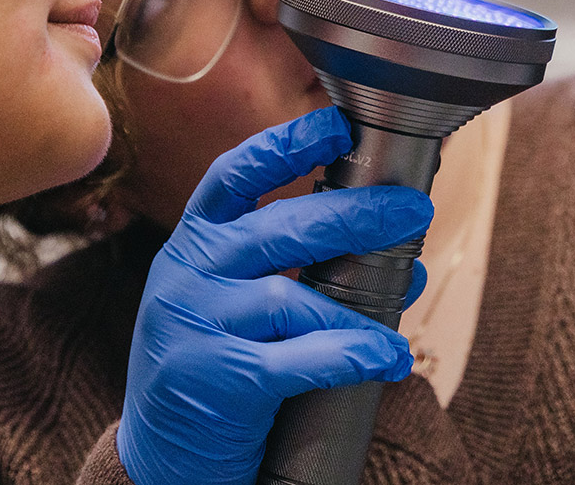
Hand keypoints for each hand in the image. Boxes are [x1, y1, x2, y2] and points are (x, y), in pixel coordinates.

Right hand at [116, 107, 432, 484]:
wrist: (161, 459)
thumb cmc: (212, 367)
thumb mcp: (224, 299)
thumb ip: (280, 264)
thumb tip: (389, 236)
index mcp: (191, 244)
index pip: (234, 176)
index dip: (286, 144)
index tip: (339, 124)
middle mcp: (187, 274)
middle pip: (280, 228)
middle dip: (356, 213)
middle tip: (413, 209)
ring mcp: (195, 326)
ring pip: (292, 298)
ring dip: (363, 303)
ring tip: (409, 303)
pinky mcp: (216, 379)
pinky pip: (298, 359)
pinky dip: (352, 355)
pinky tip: (386, 357)